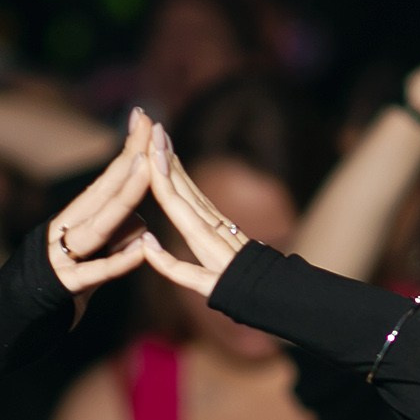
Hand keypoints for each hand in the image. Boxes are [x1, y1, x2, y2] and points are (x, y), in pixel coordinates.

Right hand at [44, 110, 153, 295]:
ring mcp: (64, 255)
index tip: (147, 120)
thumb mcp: (91, 258)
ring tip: (145, 171)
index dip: (130, 151)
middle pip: (105, 190)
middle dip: (130, 158)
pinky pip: (96, 273)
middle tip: (150, 126)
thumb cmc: (62, 284)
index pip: (109, 180)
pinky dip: (117, 261)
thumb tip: (140, 225)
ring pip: (99, 224)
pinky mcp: (65, 286)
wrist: (17, 316)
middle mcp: (68, 230)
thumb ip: (114, 240)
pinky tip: (141, 249)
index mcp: (76, 220)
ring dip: (123, 198)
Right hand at [138, 119, 250, 295]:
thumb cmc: (240, 293)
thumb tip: (146, 244)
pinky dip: (183, 183)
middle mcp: (209, 227)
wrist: (272, 292)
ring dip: (173, 165)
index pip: (176, 201)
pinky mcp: (222, 226)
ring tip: (159, 139)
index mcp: (205, 238)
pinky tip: (174, 168)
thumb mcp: (208, 286)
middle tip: (152, 126)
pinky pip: (199, 199)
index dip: (162, 175)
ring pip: (190, 191)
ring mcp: (217, 226)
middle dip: (165, 158)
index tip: (151, 147)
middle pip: (181, 188)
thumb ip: (176, 269)